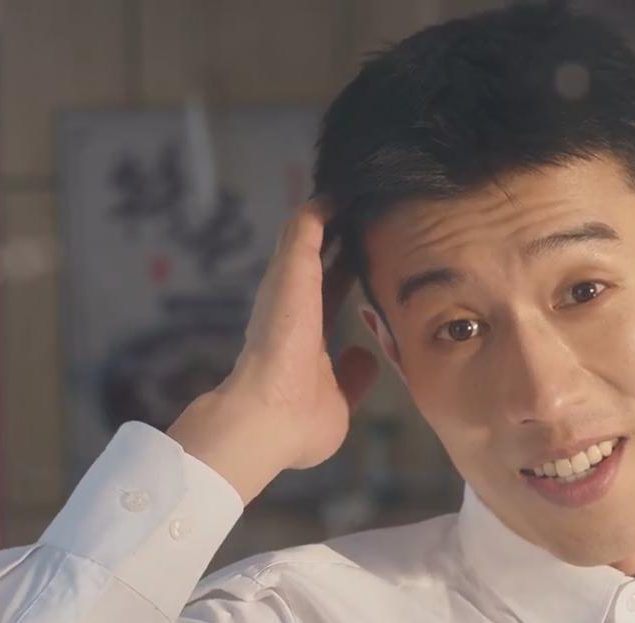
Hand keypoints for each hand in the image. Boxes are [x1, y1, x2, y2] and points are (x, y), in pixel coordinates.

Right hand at [167, 199, 378, 502]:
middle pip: (319, 257)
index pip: (330, 293)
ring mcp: (288, 287)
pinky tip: (345, 187)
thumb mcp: (338, 402)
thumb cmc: (296, 426)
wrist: (264, 423)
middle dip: (342, 234)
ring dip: (332, 212)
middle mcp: (293, 306)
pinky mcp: (290, 272)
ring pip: (308, 235)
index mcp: (304, 335)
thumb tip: (364, 357)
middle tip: (368, 208)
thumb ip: (352, 379)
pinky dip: (324, 207)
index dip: (349, 272)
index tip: (370, 254)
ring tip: (357, 185)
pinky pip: (306, 226)